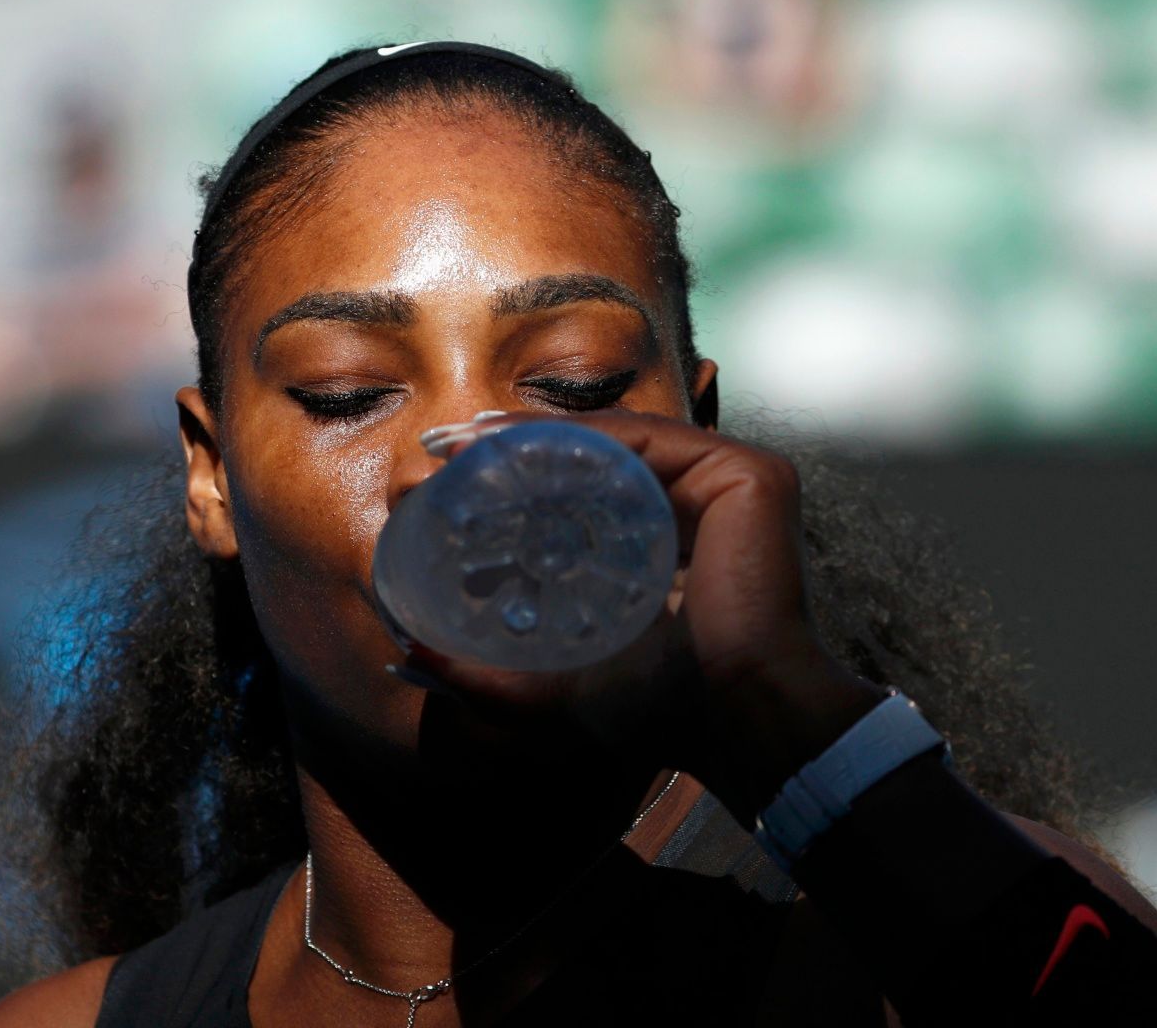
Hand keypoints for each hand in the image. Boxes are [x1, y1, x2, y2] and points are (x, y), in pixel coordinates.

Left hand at [404, 410, 882, 817]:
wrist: (732, 722)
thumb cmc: (653, 709)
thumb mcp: (545, 687)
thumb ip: (480, 673)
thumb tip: (407, 657)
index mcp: (658, 541)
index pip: (576, 491)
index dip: (508, 477)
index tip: (439, 477)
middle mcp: (694, 503)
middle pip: (592, 459)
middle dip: (510, 447)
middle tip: (439, 448)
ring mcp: (726, 484)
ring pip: (615, 442)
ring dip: (536, 435)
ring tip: (466, 441)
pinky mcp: (749, 476)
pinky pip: (653, 442)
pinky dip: (588, 439)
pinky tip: (528, 447)